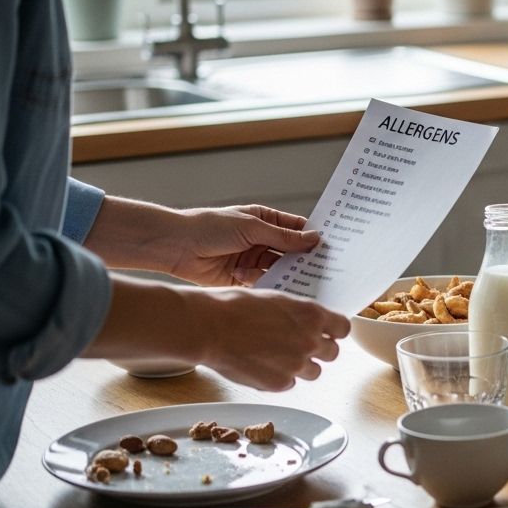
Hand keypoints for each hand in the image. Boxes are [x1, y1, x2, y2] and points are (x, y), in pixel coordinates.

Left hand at [170, 205, 320, 286]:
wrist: (175, 246)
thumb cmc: (210, 227)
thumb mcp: (252, 228)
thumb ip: (283, 237)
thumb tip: (314, 238)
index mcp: (265, 221)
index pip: (296, 229)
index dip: (313, 237)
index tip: (332, 247)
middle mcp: (261, 241)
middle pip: (291, 252)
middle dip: (303, 260)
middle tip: (324, 269)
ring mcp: (252, 260)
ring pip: (279, 269)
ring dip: (287, 274)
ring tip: (301, 281)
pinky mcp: (243, 279)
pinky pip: (263, 283)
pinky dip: (267, 285)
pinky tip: (269, 286)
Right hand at [192, 287, 347, 390]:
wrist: (208, 327)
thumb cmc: (233, 306)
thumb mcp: (276, 300)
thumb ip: (298, 314)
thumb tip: (306, 322)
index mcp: (312, 315)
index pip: (343, 328)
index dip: (333, 331)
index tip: (326, 332)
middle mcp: (309, 341)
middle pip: (332, 353)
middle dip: (318, 349)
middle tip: (298, 344)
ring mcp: (296, 365)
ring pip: (313, 371)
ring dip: (301, 365)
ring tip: (276, 355)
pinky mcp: (279, 384)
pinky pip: (289, 383)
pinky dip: (279, 377)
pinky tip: (261, 364)